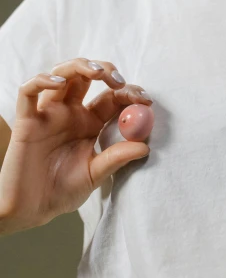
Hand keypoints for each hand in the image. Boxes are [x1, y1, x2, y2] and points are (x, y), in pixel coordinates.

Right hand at [0, 58, 152, 231]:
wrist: (30, 211)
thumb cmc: (61, 192)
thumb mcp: (94, 174)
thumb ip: (116, 158)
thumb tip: (145, 147)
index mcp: (89, 122)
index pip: (112, 96)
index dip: (129, 92)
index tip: (145, 99)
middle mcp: (70, 112)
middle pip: (87, 76)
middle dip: (106, 70)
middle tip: (119, 81)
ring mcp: (49, 113)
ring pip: (61, 74)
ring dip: (80, 66)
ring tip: (98, 73)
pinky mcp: (26, 120)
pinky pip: (28, 91)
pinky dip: (42, 80)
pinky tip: (58, 84)